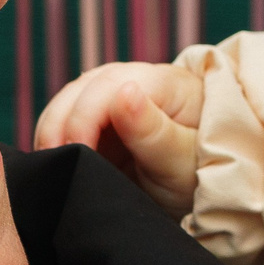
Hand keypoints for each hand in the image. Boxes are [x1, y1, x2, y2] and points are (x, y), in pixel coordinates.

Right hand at [32, 61, 205, 214]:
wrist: (211, 184)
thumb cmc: (203, 170)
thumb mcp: (182, 161)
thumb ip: (153, 131)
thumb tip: (124, 93)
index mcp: (165, 83)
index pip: (110, 85)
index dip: (85, 117)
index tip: (78, 154)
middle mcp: (139, 80)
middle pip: (84, 87)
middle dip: (61, 123)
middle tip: (54, 165)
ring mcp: (120, 95)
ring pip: (71, 99)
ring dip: (54, 129)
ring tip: (52, 166)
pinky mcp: (105, 117)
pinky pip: (70, 118)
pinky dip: (57, 137)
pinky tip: (57, 163)